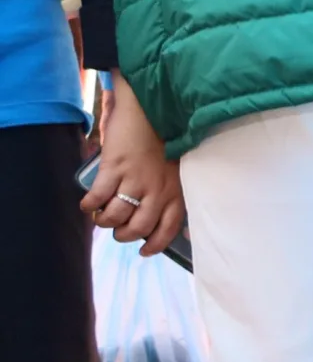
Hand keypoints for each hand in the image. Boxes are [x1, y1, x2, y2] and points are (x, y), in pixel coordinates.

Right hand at [83, 77, 185, 256]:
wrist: (148, 109)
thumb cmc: (163, 140)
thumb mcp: (177, 170)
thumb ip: (174, 195)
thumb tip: (177, 227)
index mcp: (175, 191)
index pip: (168, 229)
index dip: (154, 245)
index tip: (143, 252)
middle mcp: (158, 189)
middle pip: (138, 228)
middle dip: (123, 235)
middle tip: (117, 231)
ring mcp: (135, 179)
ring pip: (115, 216)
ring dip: (104, 222)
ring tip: (100, 217)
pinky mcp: (115, 167)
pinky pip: (98, 197)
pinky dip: (89, 205)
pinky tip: (86, 204)